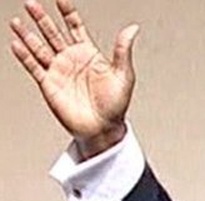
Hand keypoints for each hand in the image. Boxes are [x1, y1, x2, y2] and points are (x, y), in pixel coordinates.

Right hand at [9, 0, 139, 158]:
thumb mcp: (124, 75)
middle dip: (42, 18)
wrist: (103, 128)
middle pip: (53, 33)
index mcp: (89, 54)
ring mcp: (58, 71)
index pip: (75, 27)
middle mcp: (71, 60)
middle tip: (31, 3)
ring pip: (39, 47)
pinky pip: (34, 67)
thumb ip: (123, 50)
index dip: (68, 12)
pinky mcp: (49, 84)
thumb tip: (132, 28)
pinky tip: (17, 44)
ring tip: (17, 21)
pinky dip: (24, 56)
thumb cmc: (116, 105)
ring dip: (28, 34)